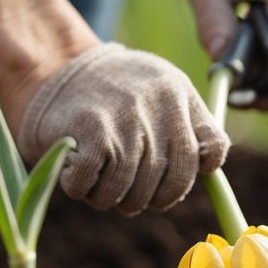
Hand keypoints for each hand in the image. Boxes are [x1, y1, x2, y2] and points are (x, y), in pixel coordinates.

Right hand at [12, 43, 229, 214]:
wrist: (55, 68)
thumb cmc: (114, 96)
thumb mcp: (161, 94)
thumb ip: (190, 127)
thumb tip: (205, 169)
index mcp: (180, 94)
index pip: (211, 151)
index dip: (189, 177)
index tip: (164, 184)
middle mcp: (159, 105)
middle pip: (170, 187)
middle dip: (145, 199)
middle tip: (125, 190)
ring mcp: (126, 119)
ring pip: (130, 195)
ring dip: (109, 198)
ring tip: (98, 178)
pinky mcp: (91, 131)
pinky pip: (93, 189)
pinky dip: (81, 188)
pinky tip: (76, 168)